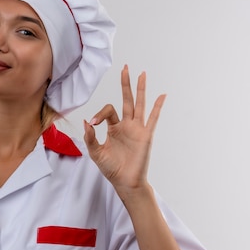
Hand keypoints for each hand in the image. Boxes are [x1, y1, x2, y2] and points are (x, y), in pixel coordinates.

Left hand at [83, 65, 165, 196]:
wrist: (125, 181)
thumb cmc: (111, 168)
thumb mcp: (96, 152)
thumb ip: (90, 137)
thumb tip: (87, 121)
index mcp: (114, 128)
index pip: (108, 111)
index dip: (99, 114)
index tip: (93, 124)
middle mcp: (126, 125)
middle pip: (126, 100)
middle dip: (125, 84)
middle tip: (125, 68)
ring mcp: (137, 129)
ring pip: (139, 105)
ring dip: (140, 89)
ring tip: (142, 74)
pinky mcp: (146, 135)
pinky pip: (152, 118)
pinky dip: (157, 107)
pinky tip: (162, 95)